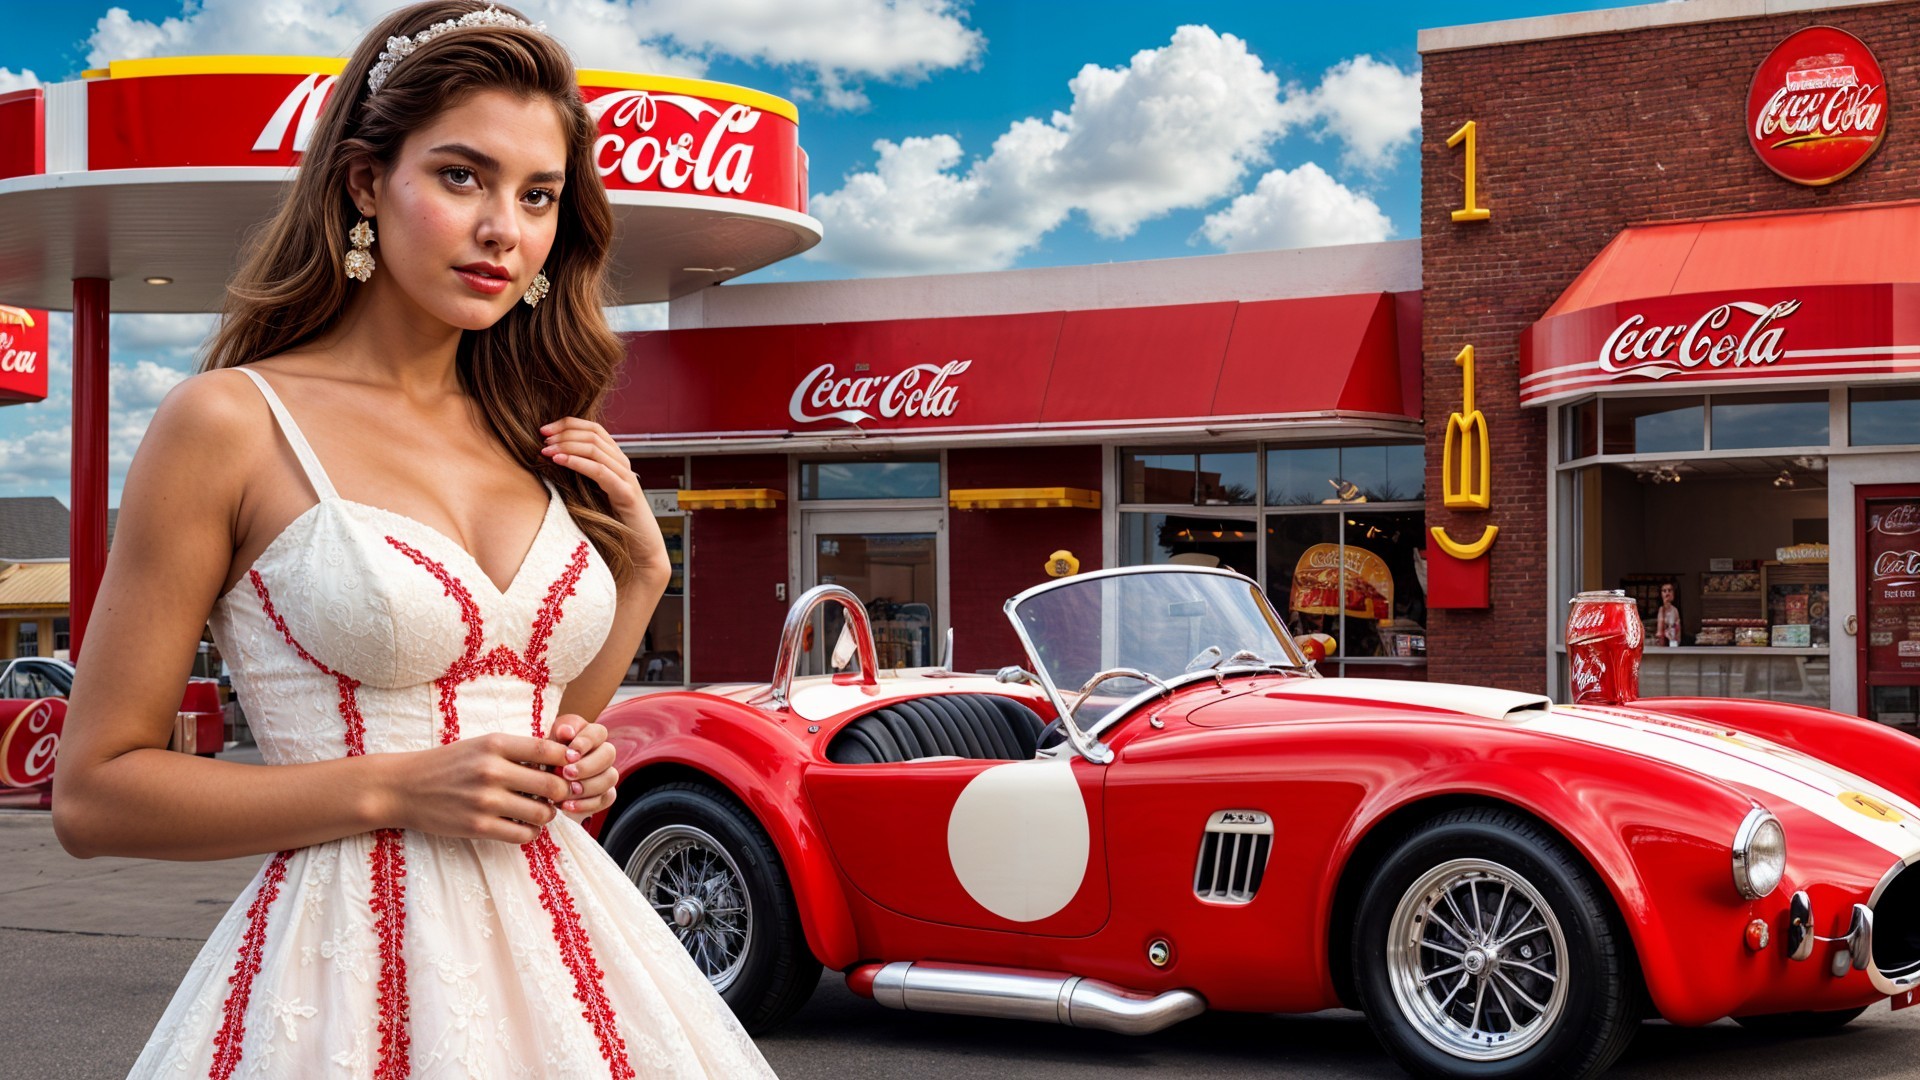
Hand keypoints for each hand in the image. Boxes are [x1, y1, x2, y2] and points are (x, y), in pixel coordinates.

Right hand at [386, 733, 573, 844]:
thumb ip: (516, 751)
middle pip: (552, 784)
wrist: (403, 787)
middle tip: (558, 795)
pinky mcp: (477, 827)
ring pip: (542, 813)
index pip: (548, 750)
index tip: (567, 768)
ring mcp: (485, 800)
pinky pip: (522, 835)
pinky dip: (531, 832)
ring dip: (547, 815)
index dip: (567, 761)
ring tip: (540, 811)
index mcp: (495, 744)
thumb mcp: (481, 745)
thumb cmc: (448, 764)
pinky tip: (524, 826)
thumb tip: (560, 761)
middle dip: (562, 792)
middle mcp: (492, 770)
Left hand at [538, 416, 668, 575]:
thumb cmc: (612, 524)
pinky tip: (560, 462)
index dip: (567, 424)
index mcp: (615, 460)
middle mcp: (623, 464)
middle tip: (542, 440)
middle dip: (564, 433)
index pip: (593, 428)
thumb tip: (548, 461)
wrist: (640, 550)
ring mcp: (626, 477)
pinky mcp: (625, 493)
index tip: (543, 430)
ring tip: (546, 451)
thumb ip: (578, 476)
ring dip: (567, 445)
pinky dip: (577, 463)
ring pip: (595, 448)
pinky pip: (600, 471)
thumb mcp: (591, 493)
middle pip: (593, 434)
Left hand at [547, 714, 618, 815]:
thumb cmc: (543, 755)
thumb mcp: (546, 740)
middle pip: (609, 754)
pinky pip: (605, 799)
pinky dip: (586, 804)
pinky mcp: (604, 795)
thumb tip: (566, 731)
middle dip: (587, 766)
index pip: (599, 732)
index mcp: (590, 735)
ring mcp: (606, 774)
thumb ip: (557, 733)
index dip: (586, 743)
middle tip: (566, 773)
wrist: (538, 781)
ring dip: (588, 786)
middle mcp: (602, 753)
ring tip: (567, 791)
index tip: (569, 755)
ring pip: (610, 778)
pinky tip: (567, 806)